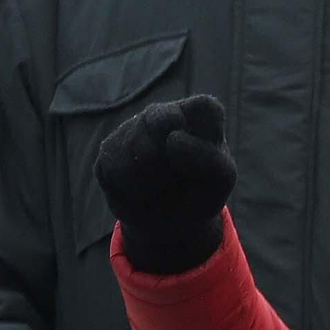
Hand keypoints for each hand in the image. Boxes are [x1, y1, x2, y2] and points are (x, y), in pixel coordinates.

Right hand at [94, 94, 236, 274]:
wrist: (170, 222)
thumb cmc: (201, 191)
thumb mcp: (221, 180)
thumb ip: (209, 158)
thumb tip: (172, 138)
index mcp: (197, 114)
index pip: (206, 107)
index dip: (205, 136)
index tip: (208, 158)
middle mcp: (163, 113)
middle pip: (164, 120)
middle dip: (173, 158)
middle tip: (180, 174)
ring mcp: (132, 128)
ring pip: (140, 148)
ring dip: (156, 180)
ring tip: (161, 184)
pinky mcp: (109, 149)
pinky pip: (118, 169)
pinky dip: (136, 190)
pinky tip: (142, 190)